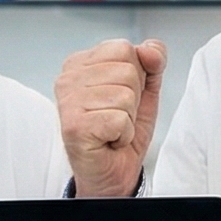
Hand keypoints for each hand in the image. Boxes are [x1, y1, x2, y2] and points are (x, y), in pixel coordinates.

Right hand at [56, 38, 163, 197]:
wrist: (112, 172)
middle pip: (127, 70)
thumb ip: (152, 62)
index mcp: (81, 63)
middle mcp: (68, 78)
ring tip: (112, 129)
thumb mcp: (145, 90)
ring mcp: (68, 102)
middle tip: (116, 116)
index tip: (120, 98)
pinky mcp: (74, 126)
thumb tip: (150, 50)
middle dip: (134, 99)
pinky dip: (123, 135)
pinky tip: (108, 140)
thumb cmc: (121, 131)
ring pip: (125, 95)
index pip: (125, 48)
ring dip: (128, 119)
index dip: (136, 76)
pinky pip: (120, 120)